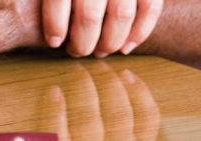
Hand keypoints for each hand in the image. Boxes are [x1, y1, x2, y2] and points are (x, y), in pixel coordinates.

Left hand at [39, 0, 161, 56]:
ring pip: (122, 13)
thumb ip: (40, 6)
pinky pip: (150, 7)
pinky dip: (139, 34)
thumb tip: (25, 34)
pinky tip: (127, 45)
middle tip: (83, 52)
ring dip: (112, 42)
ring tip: (104, 49)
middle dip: (85, 43)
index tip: (56, 43)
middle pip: (90, 12)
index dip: (55, 24)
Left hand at [41, 62, 160, 140]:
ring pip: (91, 121)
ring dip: (85, 91)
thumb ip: (129, 137)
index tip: (129, 74)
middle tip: (99, 66)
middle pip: (120, 116)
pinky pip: (57, 133)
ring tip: (79, 73)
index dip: (141, 95)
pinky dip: (55, 112)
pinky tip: (53, 92)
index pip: (147, 124)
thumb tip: (133, 107)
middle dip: (111, 85)